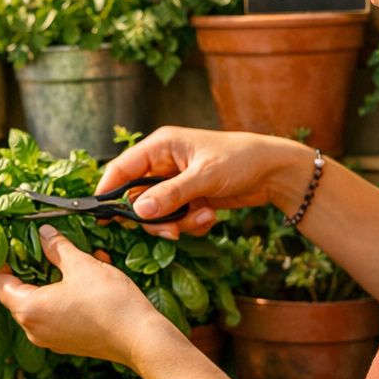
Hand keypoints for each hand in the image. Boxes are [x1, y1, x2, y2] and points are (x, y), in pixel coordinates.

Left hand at [0, 224, 178, 367]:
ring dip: (50, 279)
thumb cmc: (109, 302)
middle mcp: (33, 329)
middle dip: (28, 268)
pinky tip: (84, 277)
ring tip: (70, 258)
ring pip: (39, 303)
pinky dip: (62, 295)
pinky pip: (55, 314)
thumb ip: (57, 247)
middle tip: (37, 246)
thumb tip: (44, 233)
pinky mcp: (67, 342)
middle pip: (18, 294)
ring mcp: (50, 339)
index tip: (5, 245)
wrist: (140, 338)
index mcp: (29, 309)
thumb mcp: (81, 265)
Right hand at [98, 127, 311, 239]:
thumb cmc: (241, 160)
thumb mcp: (204, 177)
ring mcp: (175, 183)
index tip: (103, 217)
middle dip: (154, 218)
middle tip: (172, 231)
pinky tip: (211, 216)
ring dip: (178, 223)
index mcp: (160, 146)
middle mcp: (163, 164)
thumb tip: (137, 212)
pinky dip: (191, 224)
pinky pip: (175, 220)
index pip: (121, 169)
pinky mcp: (188, 199)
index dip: (108, 192)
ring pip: (157, 213)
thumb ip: (170, 195)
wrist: (275, 172)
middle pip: (136, 199)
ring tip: (205, 216)